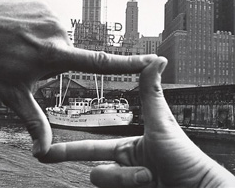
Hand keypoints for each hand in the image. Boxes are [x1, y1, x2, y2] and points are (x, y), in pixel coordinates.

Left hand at [0, 0, 156, 157]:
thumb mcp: (12, 94)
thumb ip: (34, 122)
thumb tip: (44, 150)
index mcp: (55, 55)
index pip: (102, 62)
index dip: (130, 64)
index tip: (153, 60)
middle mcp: (59, 32)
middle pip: (68, 57)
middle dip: (53, 65)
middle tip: (27, 62)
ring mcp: (51, 15)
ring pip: (58, 41)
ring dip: (45, 49)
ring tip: (22, 48)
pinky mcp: (43, 5)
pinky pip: (49, 26)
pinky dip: (40, 35)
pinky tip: (20, 35)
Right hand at [41, 57, 234, 186]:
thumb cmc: (184, 156)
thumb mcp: (161, 122)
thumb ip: (150, 93)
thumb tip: (156, 59)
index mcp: (127, 149)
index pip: (93, 148)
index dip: (69, 149)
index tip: (50, 150)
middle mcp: (124, 168)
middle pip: (95, 169)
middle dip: (86, 162)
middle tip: (62, 158)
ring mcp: (126, 184)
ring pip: (103, 180)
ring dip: (126, 178)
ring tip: (150, 176)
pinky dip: (128, 185)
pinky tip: (148, 184)